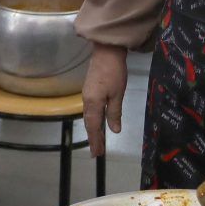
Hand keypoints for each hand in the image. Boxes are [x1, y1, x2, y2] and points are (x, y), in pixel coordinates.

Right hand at [82, 43, 128, 157]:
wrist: (106, 52)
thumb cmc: (114, 72)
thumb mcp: (117, 94)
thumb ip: (114, 113)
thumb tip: (114, 131)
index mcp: (93, 103)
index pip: (94, 126)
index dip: (96, 140)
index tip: (98, 153)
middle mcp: (87, 101)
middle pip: (89, 123)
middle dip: (93, 138)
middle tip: (96, 153)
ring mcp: (86, 95)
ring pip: (89, 117)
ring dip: (93, 130)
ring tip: (97, 141)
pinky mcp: (89, 89)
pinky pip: (90, 110)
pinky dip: (93, 120)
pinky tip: (96, 123)